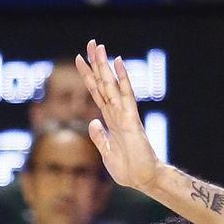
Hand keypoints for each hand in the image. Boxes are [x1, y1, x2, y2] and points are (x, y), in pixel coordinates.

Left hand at [76, 40, 161, 193]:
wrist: (143, 180)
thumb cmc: (128, 170)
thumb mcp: (106, 153)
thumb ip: (100, 137)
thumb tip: (93, 122)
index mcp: (110, 121)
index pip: (97, 93)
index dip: (88, 76)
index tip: (79, 59)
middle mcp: (117, 113)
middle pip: (103, 84)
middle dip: (95, 64)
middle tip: (90, 43)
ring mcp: (124, 114)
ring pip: (112, 85)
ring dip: (105, 66)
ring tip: (98, 47)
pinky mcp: (131, 120)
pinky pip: (126, 95)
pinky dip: (122, 78)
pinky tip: (118, 62)